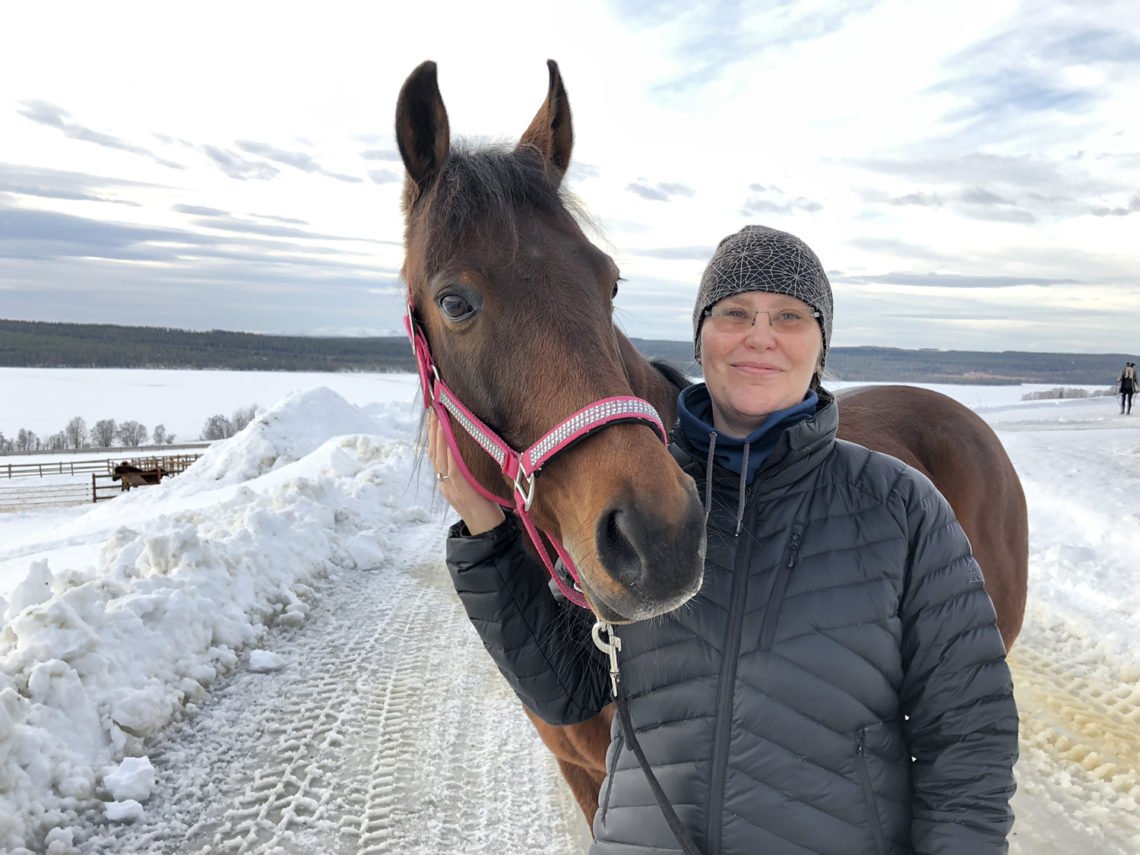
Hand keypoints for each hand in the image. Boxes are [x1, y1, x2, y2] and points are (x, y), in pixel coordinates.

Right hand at [426, 409, 505, 534]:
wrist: (487, 531)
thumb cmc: (485, 508)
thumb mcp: (472, 486)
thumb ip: (466, 471)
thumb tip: (467, 448)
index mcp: (446, 483)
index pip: (435, 456)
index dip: (433, 435)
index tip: (433, 414)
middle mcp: (445, 484)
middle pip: (434, 454)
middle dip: (433, 430)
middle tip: (433, 408)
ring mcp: (452, 488)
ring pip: (440, 458)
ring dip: (439, 435)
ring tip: (439, 415)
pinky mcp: (462, 491)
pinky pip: (454, 468)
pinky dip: (450, 451)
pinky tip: (450, 436)